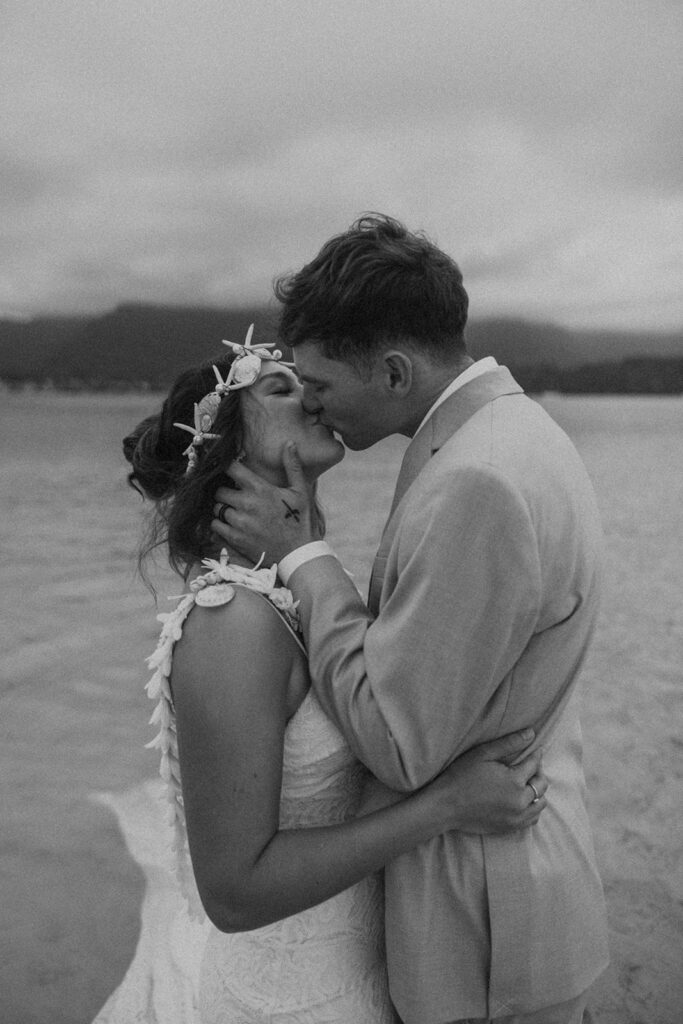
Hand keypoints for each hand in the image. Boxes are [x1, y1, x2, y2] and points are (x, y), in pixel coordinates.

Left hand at [211, 444, 319, 563]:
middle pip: (219, 489)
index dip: (228, 467)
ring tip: (233, 509)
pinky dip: (219, 523)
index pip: (231, 469)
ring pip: (216, 508)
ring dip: (222, 506)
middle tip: (233, 493)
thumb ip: (292, 466)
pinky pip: (215, 526)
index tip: (231, 470)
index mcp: (260, 489)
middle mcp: (246, 504)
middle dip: (224, 489)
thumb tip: (289, 443)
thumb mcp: (301, 491)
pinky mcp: (235, 539)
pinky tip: (229, 523)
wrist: (299, 554)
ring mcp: (239, 522)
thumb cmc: (301, 521)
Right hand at [430, 729, 547, 834]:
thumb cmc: (461, 776)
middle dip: (538, 773)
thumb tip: (531, 734)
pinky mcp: (510, 827)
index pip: (534, 765)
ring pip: (540, 804)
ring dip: (537, 792)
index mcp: (514, 781)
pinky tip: (522, 800)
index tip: (536, 750)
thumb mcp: (483, 754)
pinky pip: (532, 819)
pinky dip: (532, 809)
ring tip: (526, 783)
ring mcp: (516, 817)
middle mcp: (520, 801)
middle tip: (530, 766)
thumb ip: (509, 744)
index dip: (536, 755)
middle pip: (541, 785)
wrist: (446, 806)